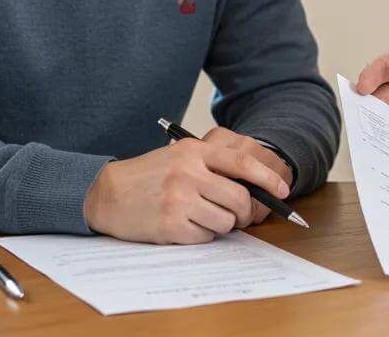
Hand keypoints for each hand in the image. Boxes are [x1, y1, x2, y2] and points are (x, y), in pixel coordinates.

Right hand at [83, 127, 291, 243]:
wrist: (107, 193)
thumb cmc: (148, 175)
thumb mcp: (179, 156)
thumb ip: (212, 164)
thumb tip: (253, 185)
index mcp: (194, 152)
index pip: (242, 162)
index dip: (267, 178)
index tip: (282, 190)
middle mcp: (189, 173)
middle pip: (239, 198)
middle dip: (243, 212)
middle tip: (236, 215)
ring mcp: (180, 200)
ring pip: (226, 221)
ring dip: (221, 224)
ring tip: (201, 216)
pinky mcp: (171, 225)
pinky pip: (206, 237)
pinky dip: (202, 235)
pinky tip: (185, 225)